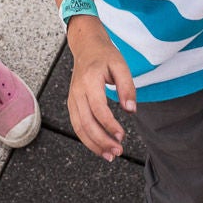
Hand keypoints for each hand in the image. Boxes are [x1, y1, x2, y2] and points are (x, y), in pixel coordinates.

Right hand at [65, 16, 134, 160]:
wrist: (86, 46)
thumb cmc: (104, 55)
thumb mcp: (121, 65)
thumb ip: (127, 87)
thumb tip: (131, 110)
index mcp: (90, 81)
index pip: (98, 109)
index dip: (109, 125)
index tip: (122, 135)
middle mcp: (77, 92)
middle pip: (86, 123)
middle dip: (102, 140)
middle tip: (118, 151)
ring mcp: (72, 99)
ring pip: (79, 128)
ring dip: (93, 144)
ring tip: (109, 155)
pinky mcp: (72, 104)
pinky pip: (77, 125)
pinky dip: (87, 139)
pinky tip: (99, 147)